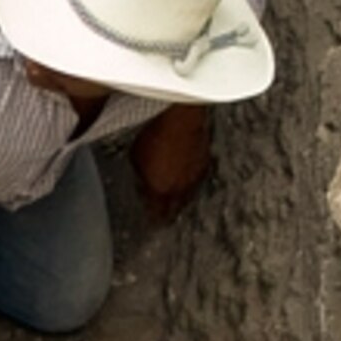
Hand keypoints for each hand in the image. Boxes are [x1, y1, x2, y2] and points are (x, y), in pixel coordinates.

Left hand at [134, 109, 213, 225]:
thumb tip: (142, 183)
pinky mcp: (205, 164)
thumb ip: (140, 175)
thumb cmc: (155, 135)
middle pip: (175, 208)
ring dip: (180, 200)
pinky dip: (190, 185)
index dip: (153, 218)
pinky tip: (186, 183)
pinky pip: (196, 181)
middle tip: (163, 217)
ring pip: (187, 196)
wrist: (182, 119)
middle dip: (168, 214)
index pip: (157, 213)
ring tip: (175, 203)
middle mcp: (180, 188)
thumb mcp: (136, 157)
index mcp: (160, 190)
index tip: (151, 222)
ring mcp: (194, 177)